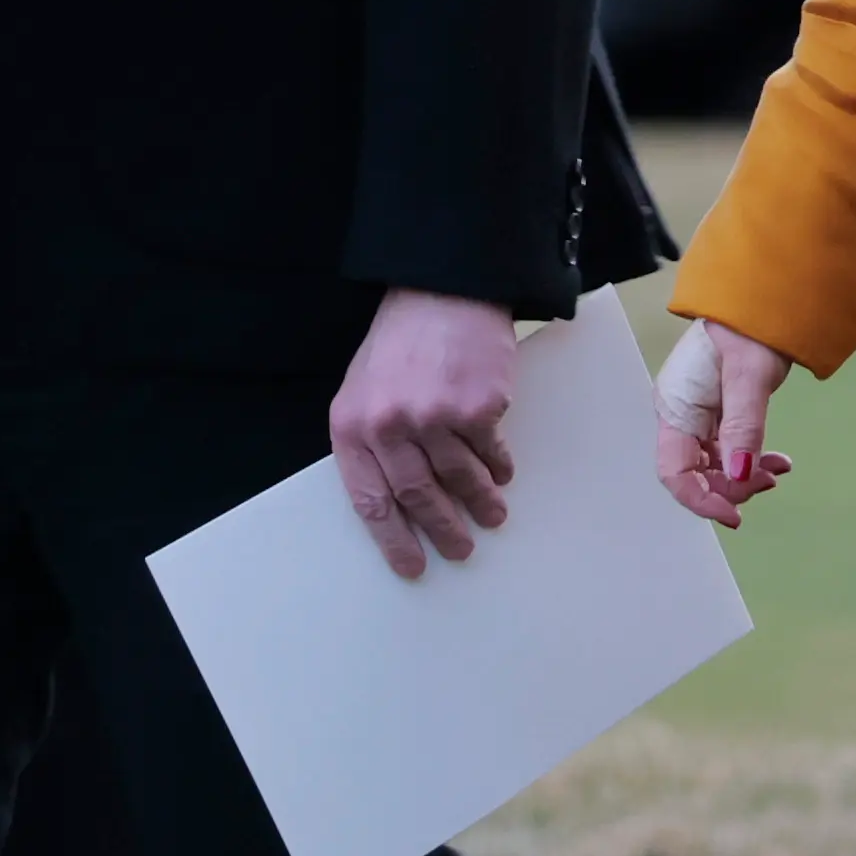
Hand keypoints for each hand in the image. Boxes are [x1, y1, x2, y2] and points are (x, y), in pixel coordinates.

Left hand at [332, 289, 523, 578]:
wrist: (442, 289)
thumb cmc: (401, 342)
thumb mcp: (364, 388)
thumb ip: (373, 440)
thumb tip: (400, 501)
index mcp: (352, 425)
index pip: (370, 501)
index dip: (392, 540)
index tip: (412, 566)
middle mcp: (389, 425)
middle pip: (418, 497)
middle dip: (442, 530)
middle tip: (459, 550)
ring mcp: (434, 416)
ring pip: (459, 480)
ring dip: (479, 504)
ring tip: (492, 515)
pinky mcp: (477, 407)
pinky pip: (491, 453)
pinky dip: (499, 468)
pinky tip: (503, 474)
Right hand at [654, 316, 797, 527]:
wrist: (761, 298)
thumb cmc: (748, 329)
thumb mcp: (749, 379)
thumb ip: (743, 428)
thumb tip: (738, 475)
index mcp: (676, 408)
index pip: (674, 472)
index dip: (700, 499)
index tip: (734, 515)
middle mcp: (681, 414)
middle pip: (695, 472)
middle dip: (730, 486)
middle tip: (768, 481)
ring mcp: (697, 413)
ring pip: (713, 463)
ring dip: (743, 474)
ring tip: (777, 470)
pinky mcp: (715, 410)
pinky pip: (727, 448)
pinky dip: (749, 459)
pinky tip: (776, 461)